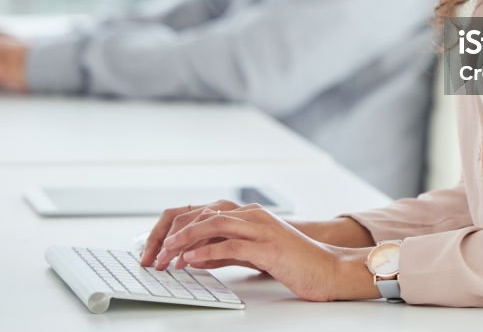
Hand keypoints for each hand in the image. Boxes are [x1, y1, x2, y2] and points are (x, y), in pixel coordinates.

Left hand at [140, 201, 378, 301]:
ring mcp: (261, 228)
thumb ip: (226, 251)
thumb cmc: (294, 263)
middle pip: (202, 215)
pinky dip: (207, 251)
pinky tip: (191, 260)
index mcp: (248, 214)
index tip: (156, 248)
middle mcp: (252, 215)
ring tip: (165, 256)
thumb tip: (196, 256)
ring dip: (184, 241)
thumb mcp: (254, 254)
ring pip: (213, 226)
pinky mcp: (268, 246)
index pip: (202, 213)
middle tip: (153, 255)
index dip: (175, 229)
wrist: (329, 270)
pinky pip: (231, 245)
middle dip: (173, 235)